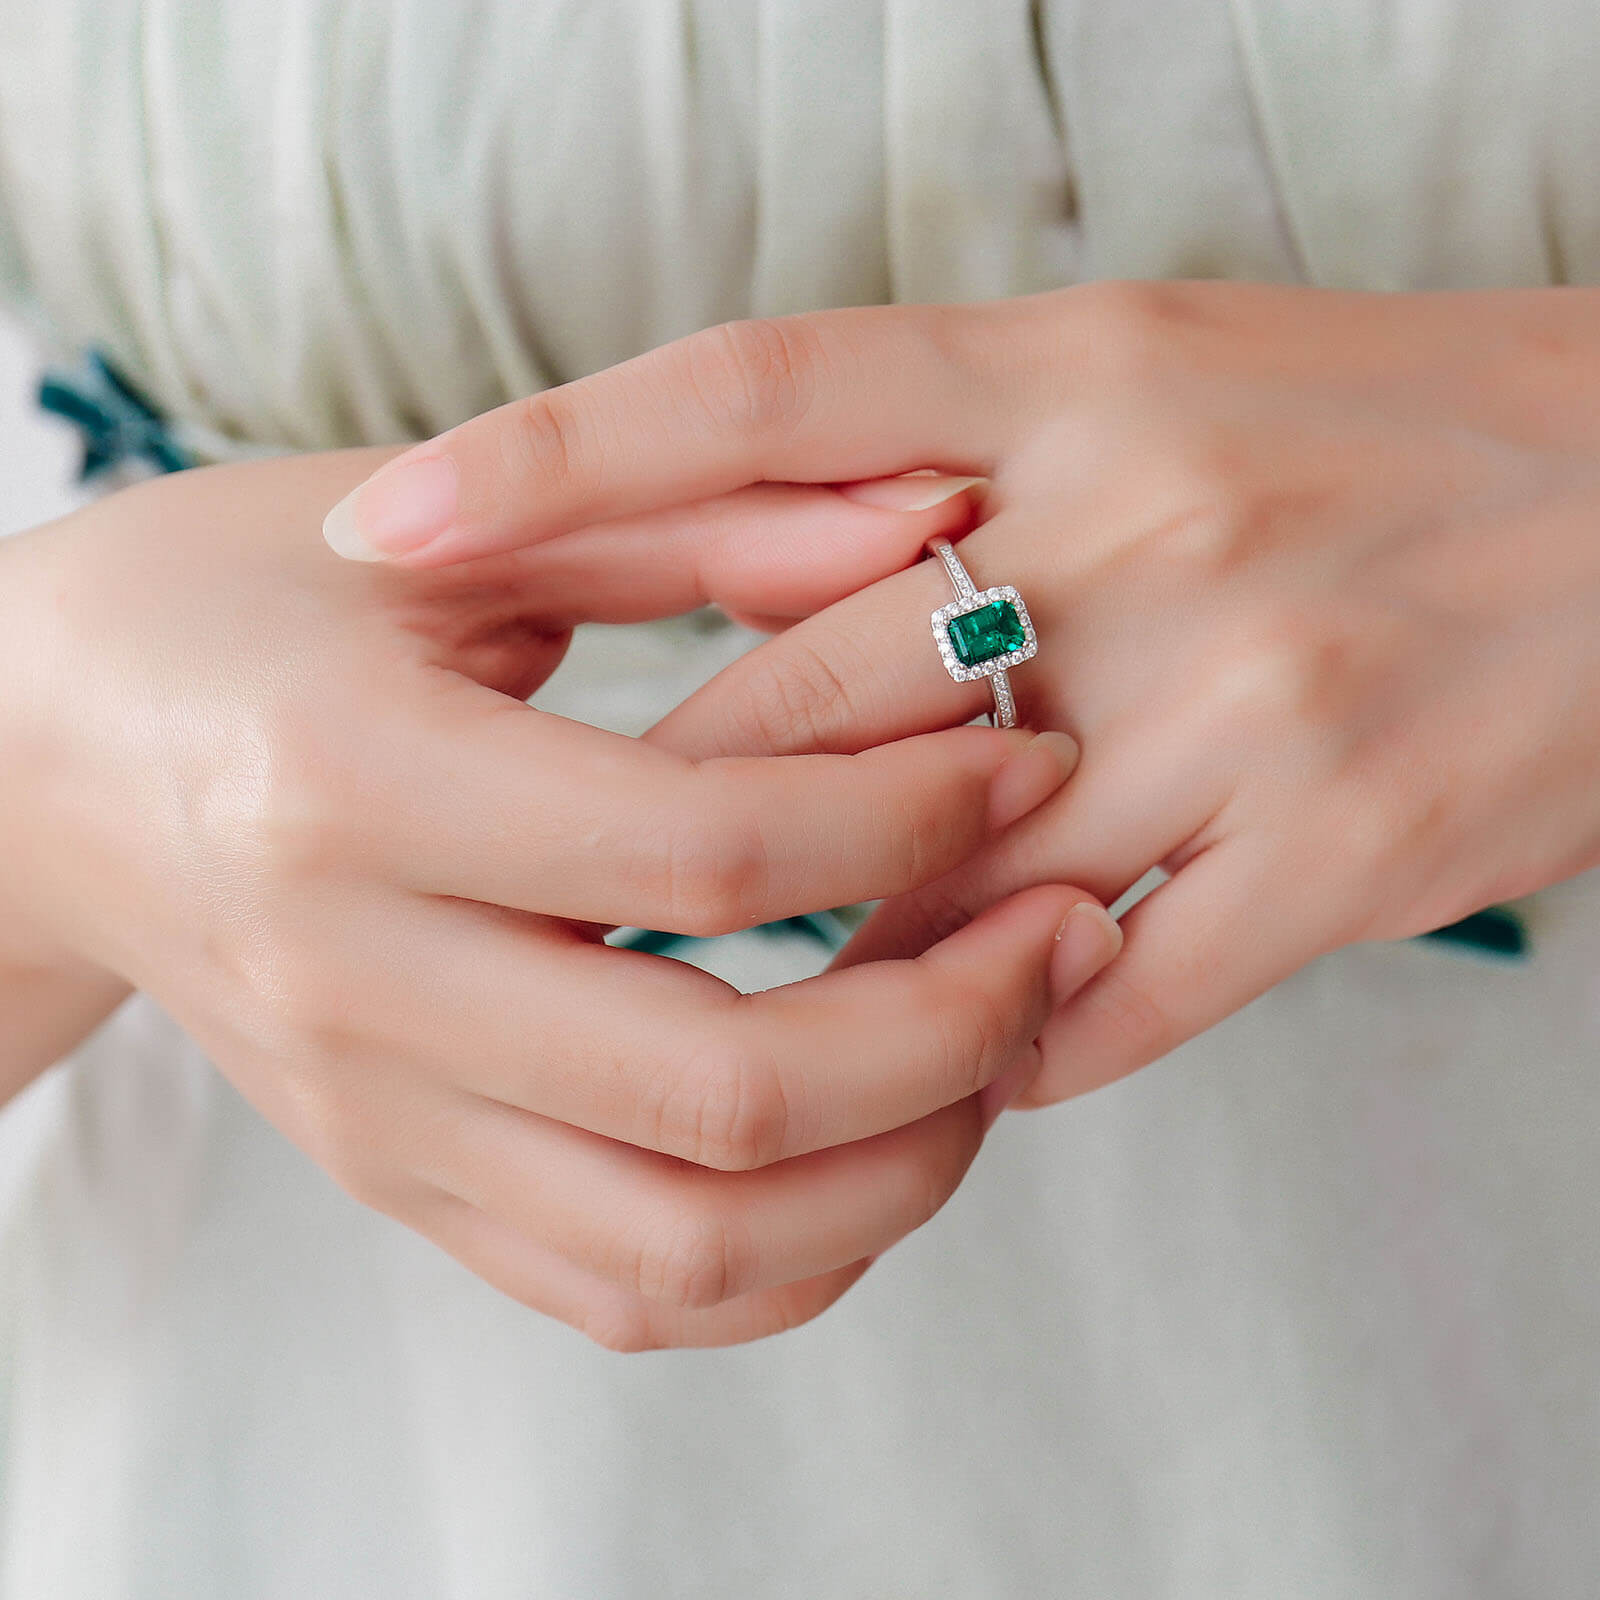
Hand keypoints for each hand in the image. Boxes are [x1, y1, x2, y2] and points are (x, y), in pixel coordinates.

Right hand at [0, 448, 1111, 1347]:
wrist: (42, 767)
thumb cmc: (231, 609)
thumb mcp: (443, 534)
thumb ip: (693, 517)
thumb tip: (934, 521)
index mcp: (355, 787)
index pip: (704, 852)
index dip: (911, 816)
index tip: (1022, 763)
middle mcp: (359, 985)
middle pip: (726, 1094)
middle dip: (955, 1025)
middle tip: (1060, 931)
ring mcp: (379, 1119)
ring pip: (696, 1245)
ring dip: (901, 1168)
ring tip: (996, 1047)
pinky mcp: (404, 1184)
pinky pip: (632, 1290)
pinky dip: (796, 1250)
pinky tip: (876, 1139)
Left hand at [339, 282, 1599, 1104]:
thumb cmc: (1370, 429)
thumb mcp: (1154, 378)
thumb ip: (957, 479)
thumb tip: (774, 618)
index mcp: (1075, 366)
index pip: (752, 394)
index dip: (547, 457)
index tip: (384, 532)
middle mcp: (1142, 514)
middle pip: (808, 685)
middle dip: (696, 796)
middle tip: (606, 864)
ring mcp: (1248, 688)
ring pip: (939, 869)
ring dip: (854, 938)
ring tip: (810, 972)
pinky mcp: (1348, 848)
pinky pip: (1108, 993)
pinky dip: (1017, 1032)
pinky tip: (995, 1037)